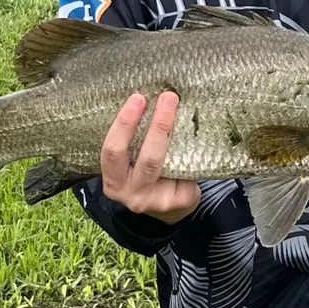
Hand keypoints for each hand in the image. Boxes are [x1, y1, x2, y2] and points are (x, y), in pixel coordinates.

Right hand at [100, 91, 199, 224]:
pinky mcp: (178, 202)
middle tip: (168, 97)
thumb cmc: (144, 175)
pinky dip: (192, 152)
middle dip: (159, 125)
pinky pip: (186, 171)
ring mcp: (156, 201)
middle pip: (147, 159)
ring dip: (177, 134)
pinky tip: (196, 137)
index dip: (124, 124)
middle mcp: (131, 194)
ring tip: (183, 108)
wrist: (165, 210)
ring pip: (169, 164)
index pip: (112, 151)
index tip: (137, 98)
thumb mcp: (130, 164)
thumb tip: (151, 98)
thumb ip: (133, 142)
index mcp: (113, 181)